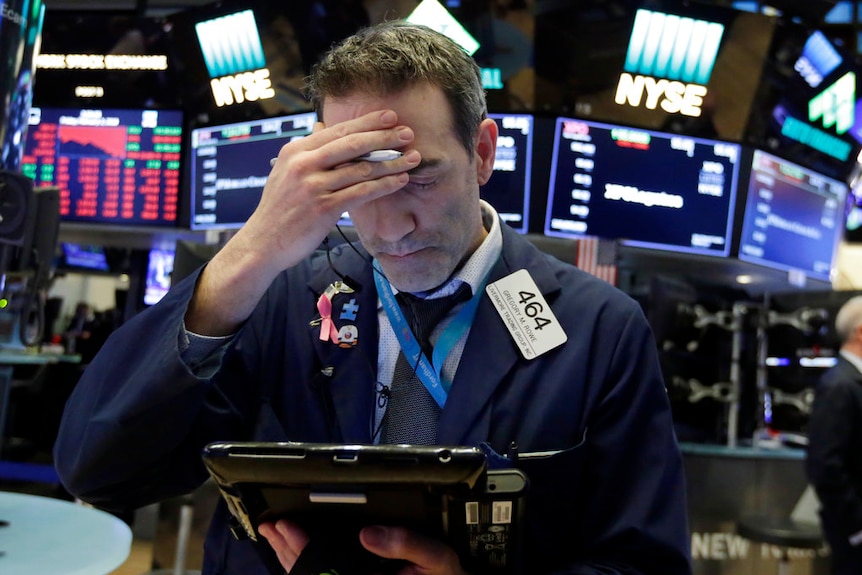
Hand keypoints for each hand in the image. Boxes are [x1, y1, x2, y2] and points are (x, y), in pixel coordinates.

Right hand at [184, 110, 419, 334]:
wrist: (263, 243)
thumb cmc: (279, 209)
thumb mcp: (285, 172)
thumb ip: (306, 152)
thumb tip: (321, 126)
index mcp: (295, 150)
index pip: (337, 131)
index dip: (367, 122)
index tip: (389, 116)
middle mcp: (303, 164)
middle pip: (352, 144)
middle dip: (384, 136)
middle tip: (408, 132)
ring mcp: (313, 186)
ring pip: (361, 169)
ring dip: (391, 163)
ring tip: (413, 158)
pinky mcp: (323, 208)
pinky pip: (361, 193)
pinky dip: (384, 186)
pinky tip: (400, 181)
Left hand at [258, 520, 471, 574]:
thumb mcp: (437, 559)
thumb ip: (406, 544)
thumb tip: (368, 533)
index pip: (325, 568)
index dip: (300, 548)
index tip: (284, 526)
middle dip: (287, 552)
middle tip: (271, 527)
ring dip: (292, 562)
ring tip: (276, 539)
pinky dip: (307, 569)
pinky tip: (298, 557)